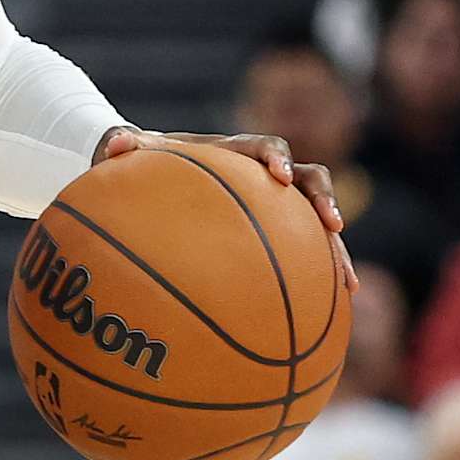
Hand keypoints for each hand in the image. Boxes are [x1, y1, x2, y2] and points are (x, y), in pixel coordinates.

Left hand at [96, 127, 357, 299]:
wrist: (161, 174)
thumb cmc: (148, 163)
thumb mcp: (131, 155)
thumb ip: (123, 146)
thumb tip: (113, 145)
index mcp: (237, 152)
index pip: (264, 148)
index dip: (275, 158)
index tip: (277, 175)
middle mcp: (265, 176)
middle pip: (308, 179)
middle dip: (324, 198)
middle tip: (333, 222)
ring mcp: (276, 207)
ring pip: (316, 223)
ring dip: (335, 249)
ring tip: (346, 282)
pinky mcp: (278, 234)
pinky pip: (304, 257)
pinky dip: (317, 280)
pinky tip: (328, 314)